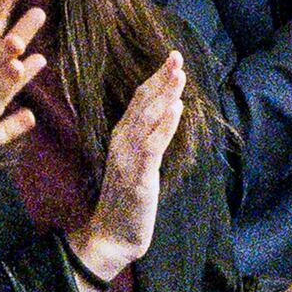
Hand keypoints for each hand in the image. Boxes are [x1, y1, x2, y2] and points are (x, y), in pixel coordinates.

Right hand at [70, 38, 197, 283]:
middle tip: (176, 56)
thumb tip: (168, 111)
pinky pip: (152, 146)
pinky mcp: (138, 176)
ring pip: (147, 119)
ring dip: (164, 95)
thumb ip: (148, 138)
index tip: (171, 59)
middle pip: (142, 103)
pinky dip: (164, 126)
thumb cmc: (126, 200)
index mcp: (121, 136)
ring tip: (179, 75)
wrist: (112, 235)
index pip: (139, 100)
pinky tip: (175, 110)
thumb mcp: (137, 163)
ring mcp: (128, 157)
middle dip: (161, 78)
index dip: (155, 79)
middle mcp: (122, 141)